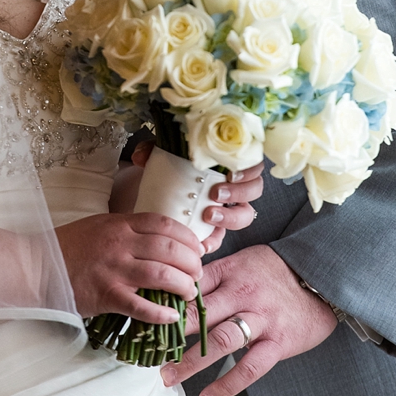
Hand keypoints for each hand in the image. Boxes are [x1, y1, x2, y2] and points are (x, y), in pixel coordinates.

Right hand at [55, 213, 204, 320]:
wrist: (36, 266)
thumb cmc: (69, 246)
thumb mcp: (102, 225)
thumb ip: (130, 229)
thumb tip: (163, 239)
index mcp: (121, 225)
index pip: (165, 224)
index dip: (188, 237)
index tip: (198, 248)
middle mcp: (120, 244)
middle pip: (169, 250)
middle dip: (191, 262)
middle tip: (198, 273)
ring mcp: (113, 271)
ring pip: (161, 275)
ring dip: (183, 285)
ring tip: (190, 293)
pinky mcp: (105, 296)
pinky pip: (140, 306)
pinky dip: (160, 313)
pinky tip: (171, 316)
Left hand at [130, 142, 264, 253]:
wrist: (153, 198)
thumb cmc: (168, 173)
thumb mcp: (163, 157)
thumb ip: (153, 150)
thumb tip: (141, 155)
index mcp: (229, 165)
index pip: (252, 164)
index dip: (248, 170)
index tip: (230, 173)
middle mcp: (234, 187)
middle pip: (255, 189)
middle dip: (240, 192)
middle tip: (216, 193)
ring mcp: (227, 210)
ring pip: (245, 214)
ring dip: (230, 216)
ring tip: (208, 215)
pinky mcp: (214, 231)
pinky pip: (221, 238)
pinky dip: (213, 241)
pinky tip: (202, 244)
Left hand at [160, 245, 338, 395]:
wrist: (323, 281)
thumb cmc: (277, 272)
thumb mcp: (245, 260)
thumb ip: (213, 272)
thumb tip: (175, 282)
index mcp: (232, 271)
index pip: (192, 286)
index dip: (167, 303)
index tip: (144, 318)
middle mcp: (244, 294)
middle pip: (200, 314)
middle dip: (170, 334)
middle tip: (147, 351)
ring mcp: (261, 319)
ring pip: (220, 341)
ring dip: (190, 361)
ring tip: (167, 376)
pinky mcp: (277, 342)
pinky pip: (250, 367)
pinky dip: (227, 384)